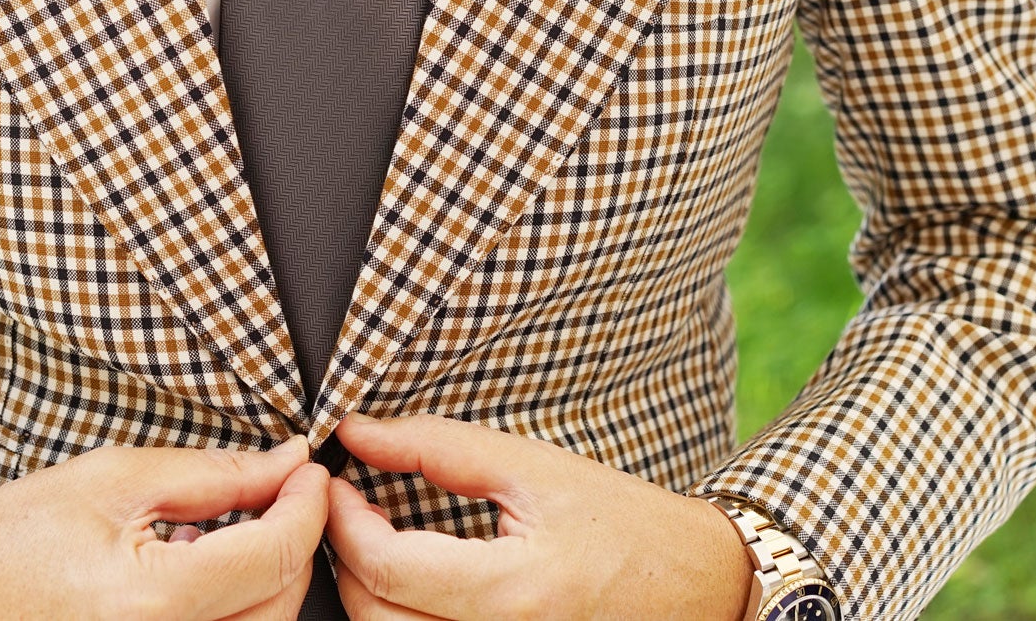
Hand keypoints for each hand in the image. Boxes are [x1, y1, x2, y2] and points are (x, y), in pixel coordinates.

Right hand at [0, 433, 328, 620]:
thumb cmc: (12, 534)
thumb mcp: (113, 479)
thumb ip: (213, 476)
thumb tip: (288, 463)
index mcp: (150, 603)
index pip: (276, 553)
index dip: (307, 501)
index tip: (309, 465)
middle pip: (282, 601)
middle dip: (293, 539)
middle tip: (276, 489)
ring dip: (267, 579)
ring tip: (227, 532)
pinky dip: (235, 611)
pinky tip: (200, 576)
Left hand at [322, 412, 752, 619]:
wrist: (699, 584)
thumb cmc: (623, 523)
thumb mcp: (532, 467)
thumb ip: (437, 448)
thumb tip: (356, 433)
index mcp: (512, 592)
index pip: (385, 566)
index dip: (342, 519)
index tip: (336, 480)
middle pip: (374, 617)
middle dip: (345, 558)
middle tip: (348, 507)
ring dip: (367, 594)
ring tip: (377, 541)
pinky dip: (401, 618)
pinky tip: (410, 582)